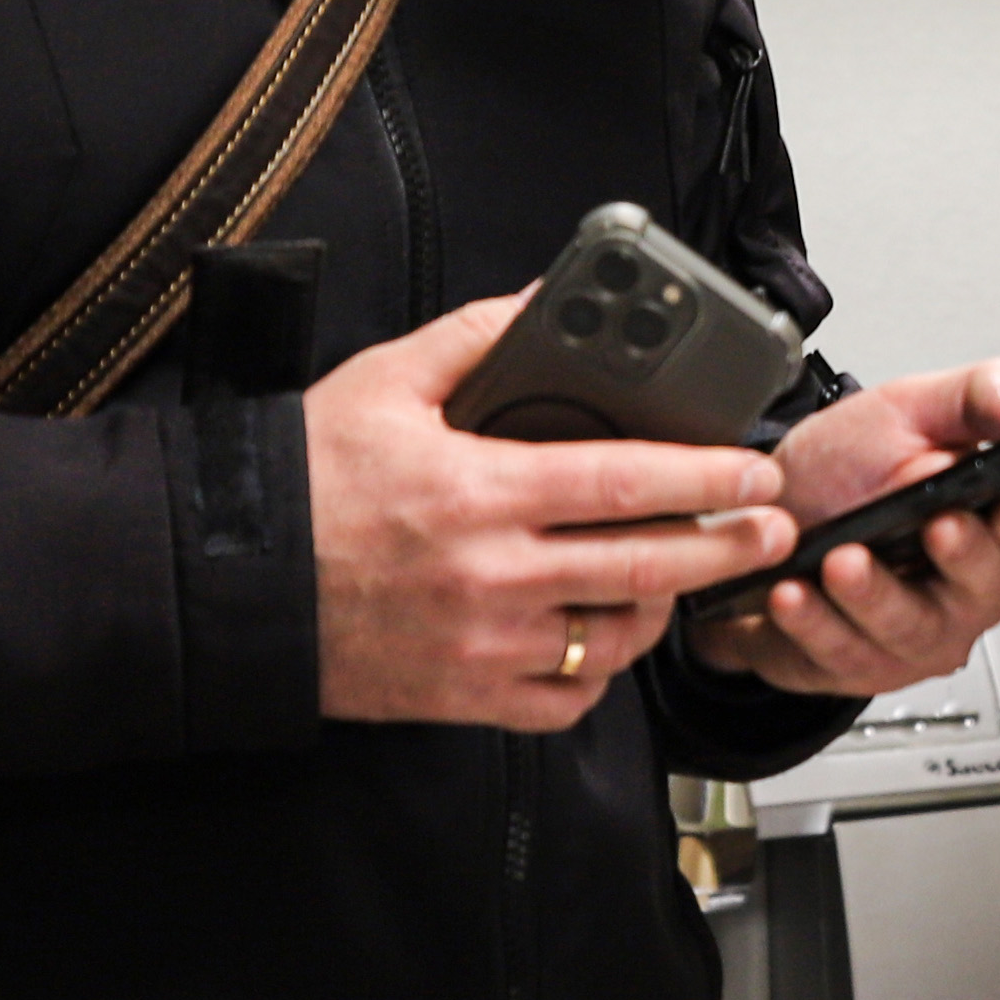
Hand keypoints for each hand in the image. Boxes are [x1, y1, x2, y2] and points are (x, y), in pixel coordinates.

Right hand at [310, 295, 795, 731]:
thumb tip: (542, 299)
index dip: (706, 479)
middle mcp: (491, 574)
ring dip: (664, 604)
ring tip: (682, 572)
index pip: (625, 481)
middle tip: (769, 530)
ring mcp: (483, 644)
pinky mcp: (465, 696)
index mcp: (479, 490)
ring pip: (615, 637)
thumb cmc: (301, 482)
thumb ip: (475, 337)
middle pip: (645, 565)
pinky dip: (600, 671)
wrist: (230, 582)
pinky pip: (566, 700)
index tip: (756, 473)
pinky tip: (607, 635)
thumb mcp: (385, 383)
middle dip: (724, 546)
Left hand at [680, 360, 999, 701]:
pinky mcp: (865, 661)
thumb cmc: (851, 469)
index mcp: (998, 520)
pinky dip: (815, 622)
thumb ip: (977, 394)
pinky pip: (846, 654)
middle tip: (936, 525)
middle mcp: (970, 585)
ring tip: (841, 559)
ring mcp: (921, 630)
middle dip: (965, 558)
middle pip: (991, 588)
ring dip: (876, 596)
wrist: (769, 513)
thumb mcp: (910, 409)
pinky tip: (793, 593)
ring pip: (915, 630)